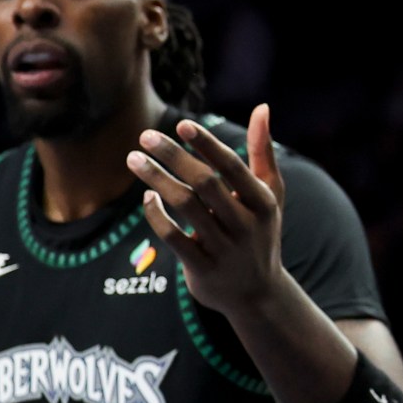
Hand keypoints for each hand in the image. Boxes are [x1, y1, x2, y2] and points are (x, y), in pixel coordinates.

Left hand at [128, 106, 285, 317]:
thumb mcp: (269, 194)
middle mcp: (244, 225)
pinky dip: (156, 215)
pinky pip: (173, 238)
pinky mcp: (203, 269)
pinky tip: (147, 195)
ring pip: (185, 208)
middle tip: (146, 136)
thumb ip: (262, 151)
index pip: (232, 167)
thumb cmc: (260, 232)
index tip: (181, 124)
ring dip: (156, 179)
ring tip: (133, 159)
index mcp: (262, 202)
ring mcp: (224, 249)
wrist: (258, 295)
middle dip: (173, 156)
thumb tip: (262, 107)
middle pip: (204, 184)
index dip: (207, 145)